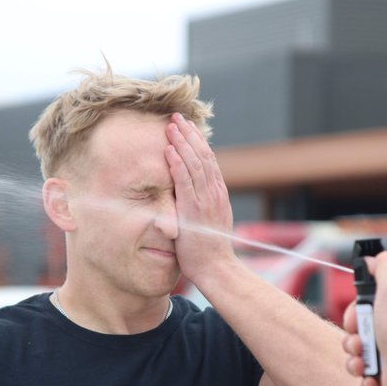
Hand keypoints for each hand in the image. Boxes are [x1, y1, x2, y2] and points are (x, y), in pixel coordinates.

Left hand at [165, 113, 235, 283]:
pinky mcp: (194, 210)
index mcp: (217, 193)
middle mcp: (214, 192)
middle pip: (202, 155)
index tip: (186, 127)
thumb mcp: (210, 220)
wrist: (217, 268)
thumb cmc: (210, 249)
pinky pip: (185, 181)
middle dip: (189, 134)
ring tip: (170, 126)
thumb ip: (202, 205)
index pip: (208, 160)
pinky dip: (177, 164)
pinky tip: (169, 150)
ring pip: (195, 163)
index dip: (197, 141)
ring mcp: (205, 200)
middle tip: (177, 117)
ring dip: (182, 142)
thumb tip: (193, 194)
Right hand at [342, 251, 386, 385]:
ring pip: (357, 353)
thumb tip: (371, 259)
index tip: (357, 314)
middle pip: (358, 329)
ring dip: (354, 357)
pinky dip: (364, 377)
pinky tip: (372, 377)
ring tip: (362, 361)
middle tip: (358, 339)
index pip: (367, 304)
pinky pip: (365, 377)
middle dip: (351, 335)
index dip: (355, 310)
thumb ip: (384, 266)